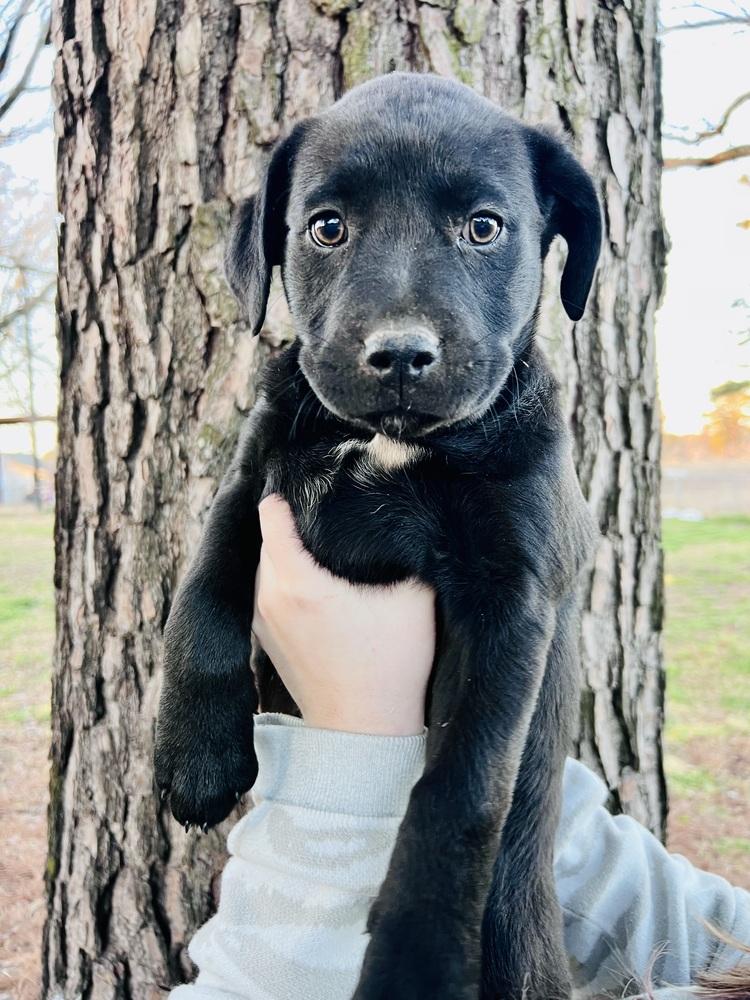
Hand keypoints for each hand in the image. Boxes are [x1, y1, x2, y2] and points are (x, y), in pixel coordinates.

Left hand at [252, 494, 434, 735]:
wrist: (366, 730)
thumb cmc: (392, 664)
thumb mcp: (413, 599)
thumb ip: (407, 551)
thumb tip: (407, 513)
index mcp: (298, 583)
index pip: (271, 516)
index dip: (288, 495)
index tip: (309, 483)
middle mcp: (269, 599)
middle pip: (266, 540)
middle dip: (289, 523)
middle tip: (321, 507)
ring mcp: (262, 622)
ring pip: (263, 567)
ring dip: (283, 553)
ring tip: (316, 542)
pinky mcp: (264, 641)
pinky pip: (264, 591)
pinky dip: (280, 578)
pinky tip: (310, 578)